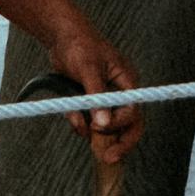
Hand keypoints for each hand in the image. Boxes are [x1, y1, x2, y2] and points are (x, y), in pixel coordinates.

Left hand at [47, 25, 143, 164]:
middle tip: (106, 159)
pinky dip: (79, 123)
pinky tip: (69, 114)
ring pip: (105, 127)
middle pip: (128, 125)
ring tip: (74, 121)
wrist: (61, 36)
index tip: (100, 129)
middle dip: (118, 142)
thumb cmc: (80, 45)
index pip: (133, 112)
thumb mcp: (88, 69)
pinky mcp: (90, 102)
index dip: (120, 125)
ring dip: (90, 131)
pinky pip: (89, 122)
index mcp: (127, 82)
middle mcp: (119, 93)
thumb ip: (96, 98)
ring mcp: (105, 99)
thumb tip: (102, 124)